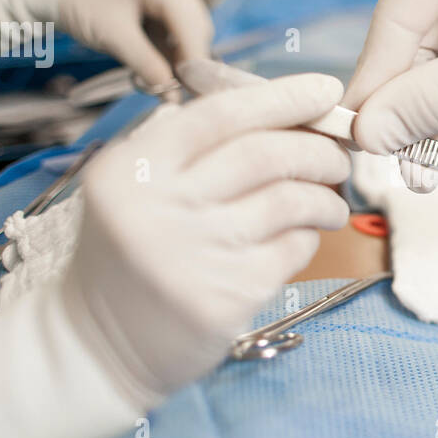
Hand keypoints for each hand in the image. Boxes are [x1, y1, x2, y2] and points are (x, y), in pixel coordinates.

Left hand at [0, 0, 212, 86]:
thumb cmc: (80, 5)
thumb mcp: (114, 38)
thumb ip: (147, 65)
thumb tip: (174, 94)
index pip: (192, 25)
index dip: (196, 61)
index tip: (194, 93)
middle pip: (196, 30)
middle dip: (189, 64)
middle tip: (179, 96)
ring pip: (190, 35)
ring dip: (181, 63)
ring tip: (167, 90)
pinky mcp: (167, 4)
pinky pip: (178, 34)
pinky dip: (171, 56)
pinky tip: (162, 75)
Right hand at [61, 72, 350, 406]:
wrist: (98, 346)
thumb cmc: (129, 256)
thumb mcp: (132, 190)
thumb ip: (188, 150)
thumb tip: (283, 112)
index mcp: (132, 168)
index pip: (220, 115)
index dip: (283, 97)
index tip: (326, 91)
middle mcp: (158, 207)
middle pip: (265, 154)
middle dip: (318, 148)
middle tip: (338, 155)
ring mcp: (193, 256)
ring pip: (289, 201)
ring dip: (324, 196)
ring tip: (330, 202)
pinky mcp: (226, 297)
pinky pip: (291, 249)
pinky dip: (308, 237)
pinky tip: (302, 238)